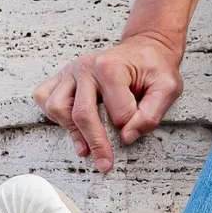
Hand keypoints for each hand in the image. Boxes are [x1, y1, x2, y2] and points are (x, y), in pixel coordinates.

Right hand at [36, 33, 183, 168]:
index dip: (129, 126)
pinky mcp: (62, 75)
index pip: (117, 112)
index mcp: (111, 66)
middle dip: (96, 143)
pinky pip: (44, 96)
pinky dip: (54, 114)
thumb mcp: (167, 87)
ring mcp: (71, 70)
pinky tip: (71, 123)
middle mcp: (86, 66)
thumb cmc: (153, 68)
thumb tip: (126, 136)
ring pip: (57, 107)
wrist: (144, 49)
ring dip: (72, 129)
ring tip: (87, 142)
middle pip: (82, 114)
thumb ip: (152, 114)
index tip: (135, 130)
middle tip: (105, 163)